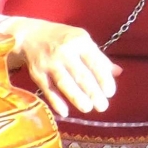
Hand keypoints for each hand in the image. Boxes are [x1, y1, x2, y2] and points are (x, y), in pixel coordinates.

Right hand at [0, 17, 121, 116]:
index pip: (95, 62)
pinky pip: (48, 89)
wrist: (29, 35)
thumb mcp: (81, 40)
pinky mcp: (37, 73)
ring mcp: (49, 62)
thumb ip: (99, 57)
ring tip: (88, 108)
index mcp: (79, 41)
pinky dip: (56, 101)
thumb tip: (118, 72)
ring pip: (65, 83)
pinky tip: (65, 112)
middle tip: (102, 106)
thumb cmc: (62, 38)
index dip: (103, 78)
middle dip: (93, 92)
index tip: (110, 93)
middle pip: (81, 75)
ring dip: (77, 98)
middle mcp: (64, 51)